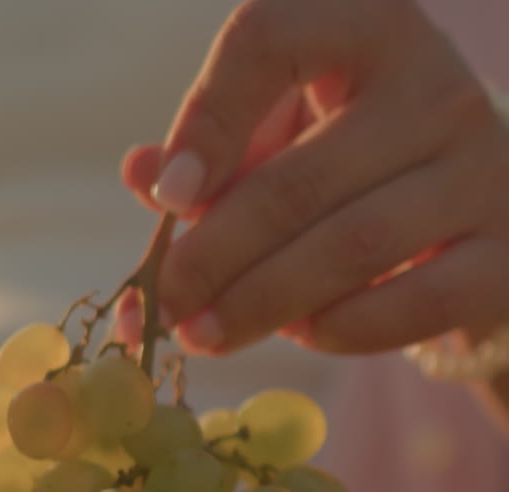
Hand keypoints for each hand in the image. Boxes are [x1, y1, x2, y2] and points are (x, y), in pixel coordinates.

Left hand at [121, 0, 508, 357]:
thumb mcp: (288, 134)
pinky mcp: (503, 254)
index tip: (168, 199)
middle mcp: (432, 85)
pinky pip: (412, 304)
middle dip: (217, 257)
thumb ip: (218, 152)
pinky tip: (297, 337)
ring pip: (352, 248)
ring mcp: (479, 170)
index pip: (271, 42)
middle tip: (168, 308)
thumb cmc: (361, 164)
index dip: (208, 122)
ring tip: (205, 335)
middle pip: (300, 179)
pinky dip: (342, 329)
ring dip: (263, 303)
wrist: (482, 209)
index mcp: (366, 26)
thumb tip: (142, 175)